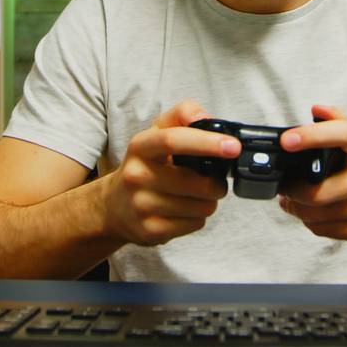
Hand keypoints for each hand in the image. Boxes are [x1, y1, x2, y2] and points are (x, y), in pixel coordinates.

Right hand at [101, 99, 236, 246]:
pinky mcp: (150, 230)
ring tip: (196, 196)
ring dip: (209, 201)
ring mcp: (142, 205)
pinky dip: (198, 217)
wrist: (113, 206)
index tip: (232, 147)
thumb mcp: (156, 134)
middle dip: (217, 183)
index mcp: (140, 146)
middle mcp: (136, 175)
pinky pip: (195, 224)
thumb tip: (206, 117)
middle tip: (214, 181)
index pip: (173, 140)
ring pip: (201, 206)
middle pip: (197, 182)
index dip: (207, 142)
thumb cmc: (144, 166)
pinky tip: (185, 211)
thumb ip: (181, 115)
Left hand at [277, 104, 346, 245]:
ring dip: (298, 209)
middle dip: (293, 190)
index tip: (287, 140)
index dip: (313, 136)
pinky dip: (311, 223)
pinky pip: (326, 230)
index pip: (344, 134)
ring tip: (293, 200)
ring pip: (319, 214)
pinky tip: (311, 214)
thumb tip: (318, 110)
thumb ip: (338, 122)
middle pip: (320, 190)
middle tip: (284, 186)